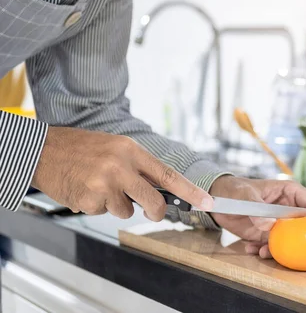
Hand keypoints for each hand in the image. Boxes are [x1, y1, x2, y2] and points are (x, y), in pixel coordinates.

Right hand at [32, 127, 212, 220]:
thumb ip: (137, 166)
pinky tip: (84, 190)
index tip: (207, 202)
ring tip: (98, 186)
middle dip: (155, 211)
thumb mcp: (115, 147)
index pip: (168, 174)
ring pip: (126, 210)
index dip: (190, 191)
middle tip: (151, 211)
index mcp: (131, 150)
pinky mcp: (90, 199)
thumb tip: (160, 189)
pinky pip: (103, 212)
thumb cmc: (80, 148)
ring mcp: (105, 184)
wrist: (41, 151)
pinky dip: (96, 206)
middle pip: (153, 201)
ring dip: (116, 205)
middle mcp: (120, 166)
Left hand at [209, 175, 305, 258]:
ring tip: (269, 254)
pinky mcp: (267, 235)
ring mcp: (279, 224)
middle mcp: (288, 209)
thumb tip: (268, 225)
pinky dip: (267, 252)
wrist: (217, 201)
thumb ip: (257, 209)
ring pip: (293, 241)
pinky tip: (253, 250)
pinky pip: (274, 247)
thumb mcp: (245, 195)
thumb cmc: (235, 190)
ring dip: (286, 252)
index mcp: (290, 193)